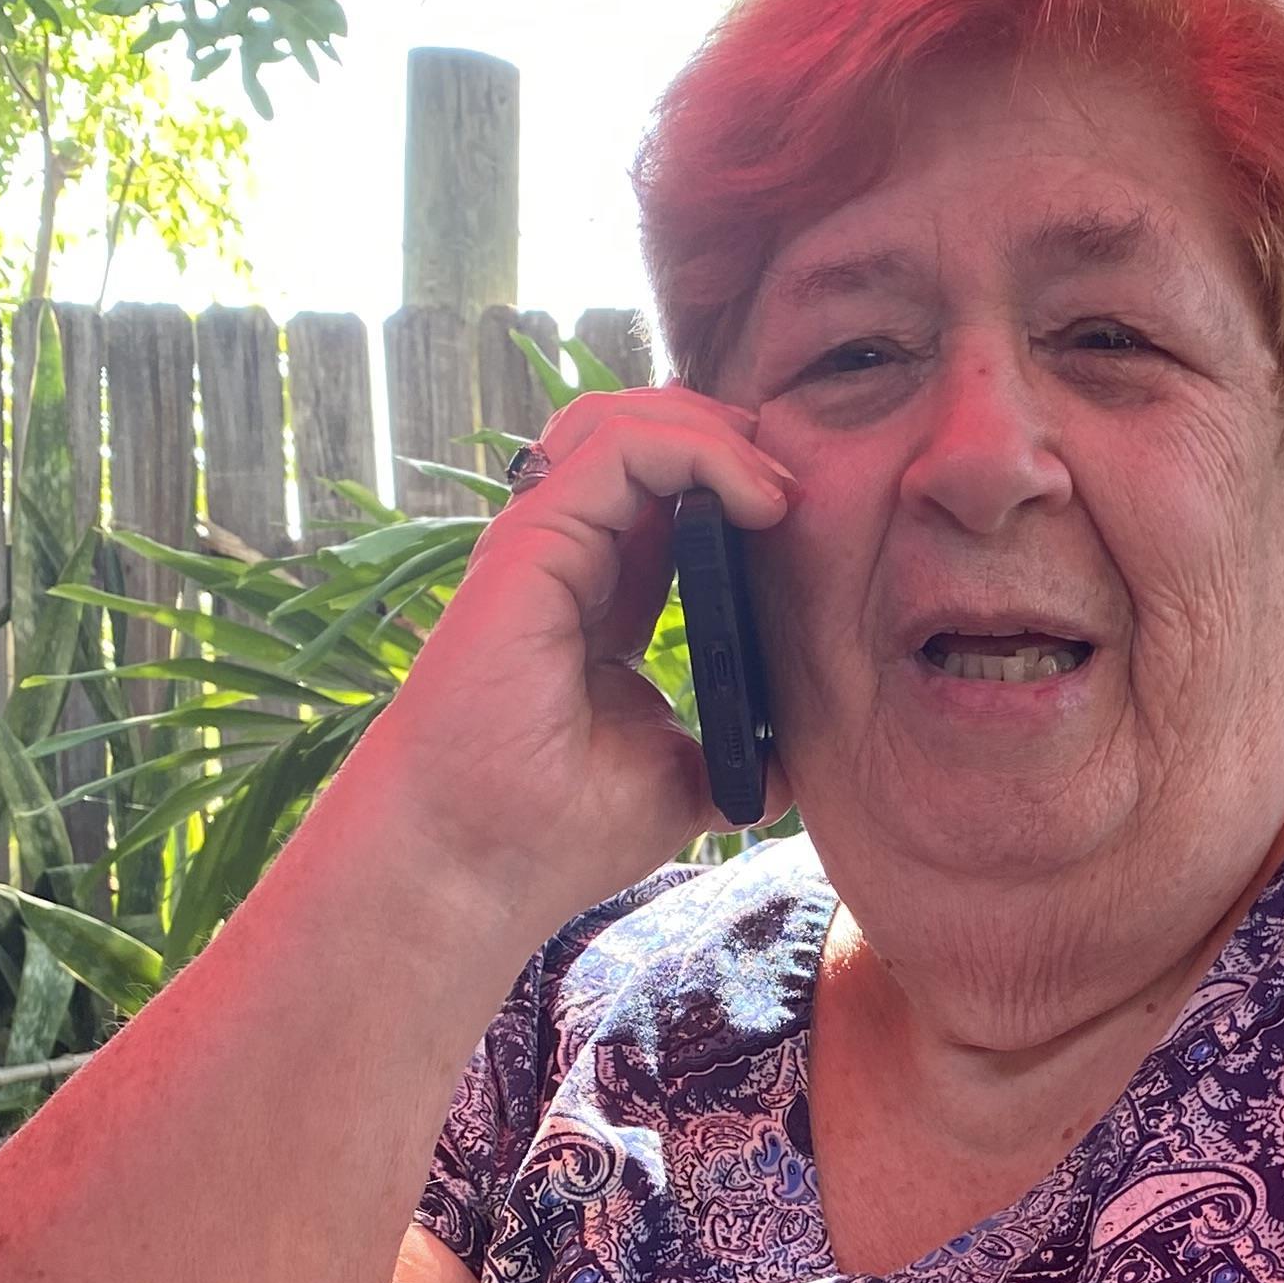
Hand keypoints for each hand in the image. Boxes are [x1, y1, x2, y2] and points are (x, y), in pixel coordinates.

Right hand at [346, 386, 792, 919]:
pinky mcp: (533, 541)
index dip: (741, 482)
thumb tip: (790, 761)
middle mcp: (570, 556)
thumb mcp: (680, 781)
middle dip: (737, 440)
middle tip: (805, 494)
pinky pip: (622, 446)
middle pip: (650, 435)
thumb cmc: (554, 833)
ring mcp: (545, 542)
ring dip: (721, 433)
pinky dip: (702, 450)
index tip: (807, 530)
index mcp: (605, 597)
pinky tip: (757, 502)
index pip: (672, 493)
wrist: (477, 864)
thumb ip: (730, 751)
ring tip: (779, 492)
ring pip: (630, 418)